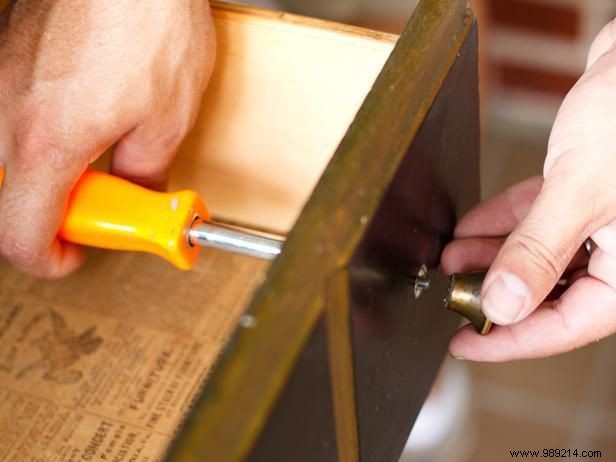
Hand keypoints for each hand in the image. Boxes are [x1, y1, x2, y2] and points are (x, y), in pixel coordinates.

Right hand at [0, 0, 214, 277]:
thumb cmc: (150, 23)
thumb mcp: (168, 117)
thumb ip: (146, 172)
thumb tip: (139, 194)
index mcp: (49, 143)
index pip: (22, 234)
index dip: (50, 259)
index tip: (76, 254)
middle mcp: (9, 115)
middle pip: (20, 196)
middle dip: (67, 208)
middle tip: (111, 197)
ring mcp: (3, 82)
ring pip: (19, 155)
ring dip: (61, 168)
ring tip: (111, 145)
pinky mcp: (10, 57)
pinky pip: (20, 116)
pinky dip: (53, 131)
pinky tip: (94, 110)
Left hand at [441, 19, 615, 360]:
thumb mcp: (581, 195)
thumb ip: (538, 252)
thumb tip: (502, 304)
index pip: (564, 326)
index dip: (508, 339)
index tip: (464, 344)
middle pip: (547, 291)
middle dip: (493, 291)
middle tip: (451, 293)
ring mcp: (599, 221)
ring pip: (536, 254)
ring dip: (490, 255)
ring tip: (449, 259)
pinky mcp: (581, 190)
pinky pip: (534, 219)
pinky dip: (501, 222)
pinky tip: (469, 227)